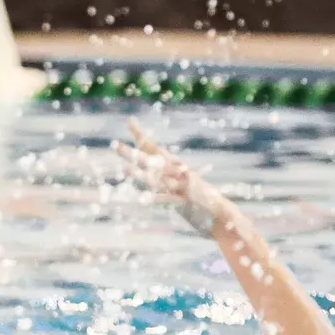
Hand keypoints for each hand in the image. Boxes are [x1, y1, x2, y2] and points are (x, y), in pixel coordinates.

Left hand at [113, 119, 218, 237]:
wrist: (221, 214)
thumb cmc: (198, 201)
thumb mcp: (178, 187)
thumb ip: (165, 177)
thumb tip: (155, 162)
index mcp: (175, 167)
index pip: (154, 148)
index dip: (141, 135)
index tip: (130, 120)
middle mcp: (177, 174)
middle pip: (150, 161)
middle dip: (132, 154)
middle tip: (113, 145)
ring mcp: (180, 187)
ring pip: (156, 179)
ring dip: (140, 175)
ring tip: (124, 169)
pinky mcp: (185, 202)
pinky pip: (168, 200)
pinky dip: (157, 198)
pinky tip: (144, 198)